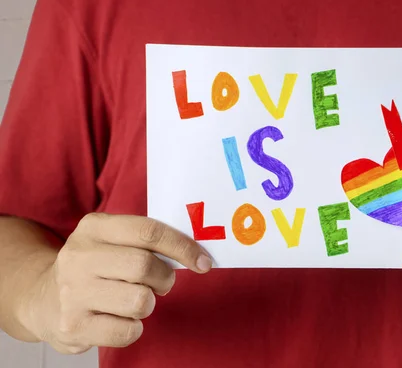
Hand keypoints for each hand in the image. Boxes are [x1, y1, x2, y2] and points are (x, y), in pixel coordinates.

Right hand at [23, 213, 211, 353]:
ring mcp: (72, 292)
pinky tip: (120, 319)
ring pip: (140, 301)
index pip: (149, 231)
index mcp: (94, 227)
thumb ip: (146, 240)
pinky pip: (127, 331)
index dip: (183, 247)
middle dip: (164, 278)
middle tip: (160, 283)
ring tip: (133, 301)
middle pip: (145, 266)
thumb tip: (197, 253)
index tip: (203, 261)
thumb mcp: (110, 240)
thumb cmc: (93, 267)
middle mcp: (79, 256)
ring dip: (148, 304)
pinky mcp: (73, 326)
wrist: (40, 298)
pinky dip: (134, 328)